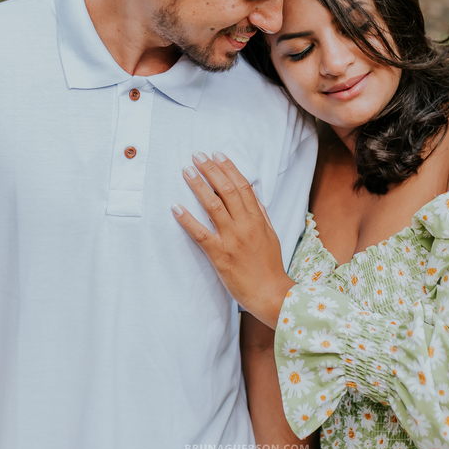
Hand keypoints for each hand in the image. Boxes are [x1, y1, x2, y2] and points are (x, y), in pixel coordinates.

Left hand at [172, 152, 293, 328]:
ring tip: (187, 171)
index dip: (229, 168)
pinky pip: (201, 234)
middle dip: (211, 170)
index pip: (243, 186)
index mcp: (257, 219)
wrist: (272, 294)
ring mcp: (232, 240)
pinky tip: (176, 207)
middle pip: (227, 190)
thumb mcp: (271, 234)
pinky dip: (187, 220)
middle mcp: (246, 225)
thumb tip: (252, 193)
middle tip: (197, 156)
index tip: (217, 154)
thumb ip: (261, 213)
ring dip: (199, 186)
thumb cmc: (270, 266)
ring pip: (214, 206)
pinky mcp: (220, 255)